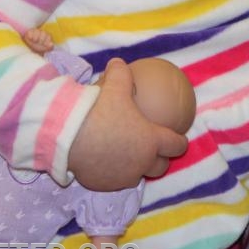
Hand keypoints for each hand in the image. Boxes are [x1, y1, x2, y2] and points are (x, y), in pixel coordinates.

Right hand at [67, 59, 188, 190]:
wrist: (68, 138)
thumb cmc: (98, 111)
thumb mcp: (114, 85)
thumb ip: (121, 73)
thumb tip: (118, 63)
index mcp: (151, 140)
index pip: (176, 146)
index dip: (180, 142)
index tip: (178, 138)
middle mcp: (141, 163)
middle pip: (160, 167)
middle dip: (160, 159)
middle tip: (154, 149)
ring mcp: (122, 177)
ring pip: (137, 176)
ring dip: (137, 168)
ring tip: (129, 157)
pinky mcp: (103, 186)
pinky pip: (114, 181)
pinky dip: (113, 173)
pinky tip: (105, 162)